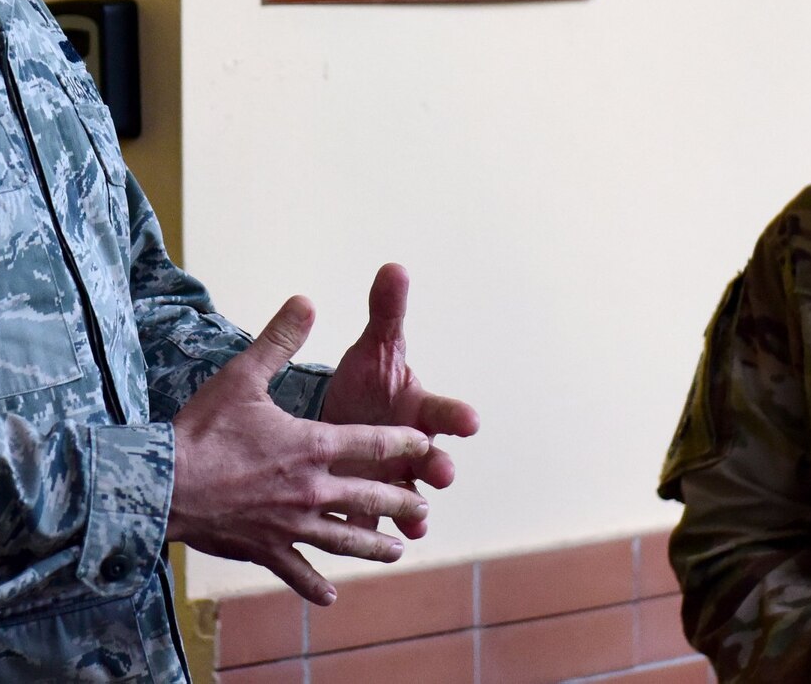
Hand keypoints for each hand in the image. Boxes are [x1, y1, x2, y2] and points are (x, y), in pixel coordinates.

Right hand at [168, 295, 436, 604]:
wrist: (164, 483)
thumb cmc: (203, 428)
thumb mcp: (243, 375)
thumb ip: (279, 339)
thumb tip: (305, 301)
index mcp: (311, 446)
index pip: (371, 443)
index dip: (403, 444)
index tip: (427, 447)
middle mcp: (310, 489)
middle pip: (368, 498)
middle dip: (400, 502)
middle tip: (424, 508)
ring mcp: (290, 524)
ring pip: (343, 540)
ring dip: (373, 547)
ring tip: (396, 553)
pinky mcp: (266, 549)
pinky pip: (298, 571)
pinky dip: (315, 585)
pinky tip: (331, 597)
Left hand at [321, 263, 480, 532]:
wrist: (339, 418)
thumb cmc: (368, 382)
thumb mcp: (374, 347)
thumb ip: (386, 313)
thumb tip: (395, 267)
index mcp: (419, 411)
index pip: (445, 413)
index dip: (457, 417)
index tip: (471, 421)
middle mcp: (414, 449)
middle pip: (432, 461)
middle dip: (438, 466)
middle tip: (442, 470)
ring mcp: (393, 479)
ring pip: (409, 499)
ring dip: (414, 509)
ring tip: (416, 519)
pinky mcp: (366, 501)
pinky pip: (372, 520)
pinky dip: (373, 532)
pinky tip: (371, 543)